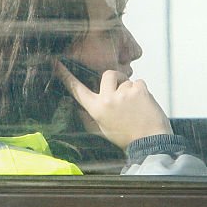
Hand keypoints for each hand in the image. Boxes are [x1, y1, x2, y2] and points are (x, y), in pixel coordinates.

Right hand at [56, 63, 171, 149]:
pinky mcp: (139, 90)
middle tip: (122, 91)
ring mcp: (123, 93)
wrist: (150, 141)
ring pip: (127, 81)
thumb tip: (81, 106)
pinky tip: (144, 104)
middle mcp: (108, 99)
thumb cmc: (127, 137)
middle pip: (107, 74)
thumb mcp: (103, 128)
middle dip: (115, 78)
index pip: (78, 90)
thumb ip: (93, 114)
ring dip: (131, 89)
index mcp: (96, 109)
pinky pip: (139, 82)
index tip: (57, 64)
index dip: (66, 77)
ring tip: (136, 107)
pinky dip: (142, 91)